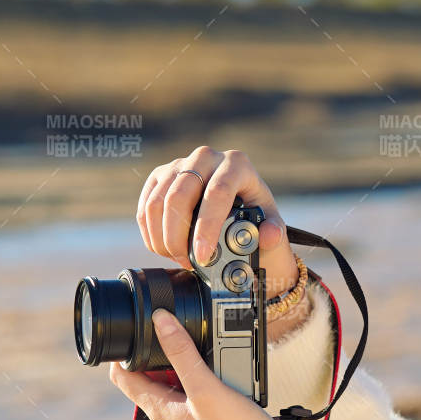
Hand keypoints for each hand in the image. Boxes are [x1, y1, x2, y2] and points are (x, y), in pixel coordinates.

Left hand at [109, 308, 319, 419]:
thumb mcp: (207, 389)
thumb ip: (182, 355)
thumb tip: (160, 321)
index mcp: (160, 409)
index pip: (123, 377)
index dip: (123, 351)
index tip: (135, 327)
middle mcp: (171, 414)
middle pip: (151, 375)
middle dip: (157, 349)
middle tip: (174, 326)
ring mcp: (192, 418)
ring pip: (178, 381)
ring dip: (186, 360)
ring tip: (203, 343)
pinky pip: (201, 390)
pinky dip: (207, 374)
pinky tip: (226, 366)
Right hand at [137, 146, 297, 299]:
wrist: (235, 207)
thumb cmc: (255, 215)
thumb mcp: (270, 224)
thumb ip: (274, 232)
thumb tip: (269, 235)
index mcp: (237, 164)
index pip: (217, 192)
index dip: (206, 227)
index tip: (203, 256)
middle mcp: (205, 157)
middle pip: (179, 196)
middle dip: (178, 237)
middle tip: (187, 263)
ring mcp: (179, 164)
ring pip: (157, 203)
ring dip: (162, 239)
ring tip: (178, 259)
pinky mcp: (159, 177)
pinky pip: (146, 207)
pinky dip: (151, 234)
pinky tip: (165, 249)